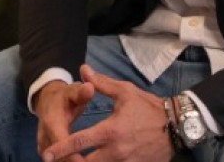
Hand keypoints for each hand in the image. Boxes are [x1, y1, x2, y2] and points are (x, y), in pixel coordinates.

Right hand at [35, 78, 95, 161]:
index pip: (59, 141)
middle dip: (72, 161)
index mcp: (52, 121)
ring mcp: (43, 144)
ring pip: (54, 161)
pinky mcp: (45, 150)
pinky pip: (55, 161)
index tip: (85, 161)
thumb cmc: (65, 96)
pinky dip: (66, 161)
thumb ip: (81, 92)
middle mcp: (44, 135)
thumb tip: (90, 87)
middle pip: (55, 157)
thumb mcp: (73, 91)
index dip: (71, 154)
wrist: (48, 100)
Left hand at [40, 64, 173, 161]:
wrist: (176, 125)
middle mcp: (115, 151)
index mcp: (110, 131)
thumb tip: (83, 70)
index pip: (79, 142)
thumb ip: (101, 84)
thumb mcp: (125, 92)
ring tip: (74, 161)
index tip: (46, 154)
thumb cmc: (148, 107)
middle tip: (58, 161)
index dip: (60, 149)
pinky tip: (96, 161)